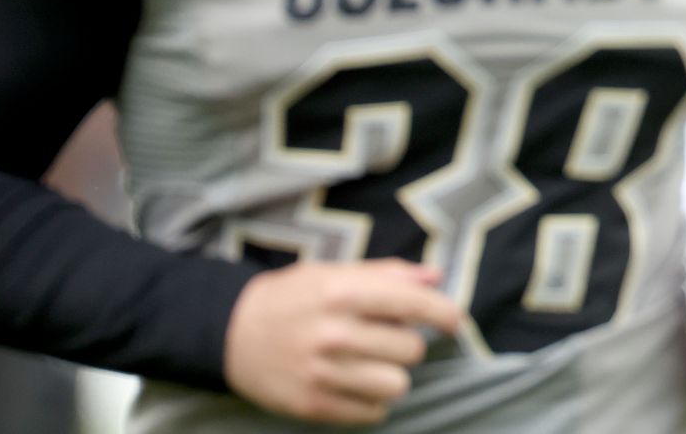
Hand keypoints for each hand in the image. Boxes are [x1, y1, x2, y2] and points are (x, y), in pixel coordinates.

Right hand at [224, 258, 462, 425]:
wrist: (231, 333)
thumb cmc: (293, 297)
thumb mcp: (335, 273)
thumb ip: (388, 274)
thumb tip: (436, 277)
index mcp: (342, 293)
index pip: (413, 305)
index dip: (444, 314)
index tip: (454, 322)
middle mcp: (333, 334)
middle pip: (410, 350)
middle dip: (406, 344)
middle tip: (384, 338)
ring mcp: (321, 373)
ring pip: (396, 385)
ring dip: (392, 375)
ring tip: (370, 364)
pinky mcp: (312, 405)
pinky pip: (372, 413)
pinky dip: (372, 401)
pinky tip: (355, 384)